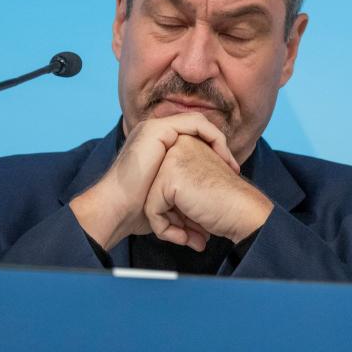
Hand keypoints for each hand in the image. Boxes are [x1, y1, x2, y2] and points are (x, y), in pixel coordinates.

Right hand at [69, 114, 238, 250]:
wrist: (117, 210)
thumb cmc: (136, 211)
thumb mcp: (166, 201)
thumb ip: (182, 198)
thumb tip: (201, 228)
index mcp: (155, 146)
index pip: (191, 140)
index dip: (213, 153)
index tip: (229, 173)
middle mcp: (154, 133)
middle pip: (196, 131)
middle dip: (219, 148)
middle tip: (234, 168)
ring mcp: (155, 128)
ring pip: (198, 123)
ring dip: (218, 141)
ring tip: (230, 163)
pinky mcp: (158, 129)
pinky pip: (195, 123)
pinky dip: (212, 136)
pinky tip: (221, 155)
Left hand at [144, 134, 273, 250]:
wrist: (245, 212)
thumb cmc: (227, 203)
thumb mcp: (197, 186)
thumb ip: (176, 186)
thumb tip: (153, 207)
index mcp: (187, 143)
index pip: (162, 179)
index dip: (176, 208)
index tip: (197, 220)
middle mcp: (178, 145)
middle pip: (155, 188)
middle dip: (171, 217)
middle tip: (194, 232)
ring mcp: (171, 159)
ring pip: (150, 200)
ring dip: (168, 226)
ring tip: (192, 236)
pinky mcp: (169, 177)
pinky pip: (152, 211)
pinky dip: (165, 230)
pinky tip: (187, 236)